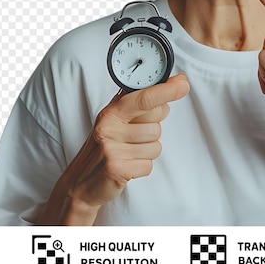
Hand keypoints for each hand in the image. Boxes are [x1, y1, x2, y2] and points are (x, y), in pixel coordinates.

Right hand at [58, 74, 189, 216]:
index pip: (145, 97)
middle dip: (153, 128)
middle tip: (136, 134)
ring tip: (130, 151)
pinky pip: (148, 165)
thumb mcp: (118, 118)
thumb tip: (175, 83)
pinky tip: (128, 164)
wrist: (82, 180)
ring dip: (147, 151)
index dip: (167, 90)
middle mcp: (109, 126)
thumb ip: (141, 101)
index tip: (183, 84)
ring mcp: (111, 148)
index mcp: (112, 110)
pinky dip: (142, 167)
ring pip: (155, 146)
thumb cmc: (108, 144)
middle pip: (156, 123)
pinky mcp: (116, 169)